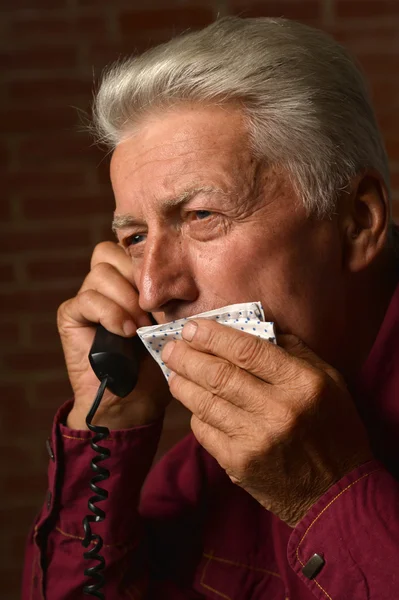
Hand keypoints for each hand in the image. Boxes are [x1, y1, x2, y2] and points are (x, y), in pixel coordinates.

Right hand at [57, 241, 170, 428]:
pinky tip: (125, 332)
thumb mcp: (172, 322)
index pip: (130, 247)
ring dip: (125, 299)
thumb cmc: (158, 362)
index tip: (169, 291)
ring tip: (139, 327)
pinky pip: (86, 299)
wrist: (134, 401)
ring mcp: (86, 299)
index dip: (148, 262)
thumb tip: (182, 273)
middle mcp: (104, 285)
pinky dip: (109, 313)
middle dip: (136, 278)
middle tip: (152, 309)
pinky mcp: (71, 316)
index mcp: (128, 280)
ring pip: (101, 273)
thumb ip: (168, 295)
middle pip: (111, 253)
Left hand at [162, 319, 372, 525]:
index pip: (247, 350)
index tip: (192, 327)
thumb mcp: (328, 380)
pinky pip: (204, 431)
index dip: (213, 336)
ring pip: (205, 402)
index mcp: (302, 383)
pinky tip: (192, 403)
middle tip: (170, 347)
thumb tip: (252, 328)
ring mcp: (256, 439)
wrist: (336, 492)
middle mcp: (278, 410)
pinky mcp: (239, 464)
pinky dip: (195, 413)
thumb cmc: (333, 427)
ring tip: (173, 370)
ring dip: (182, 383)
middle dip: (187, 357)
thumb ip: (293, 351)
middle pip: (219, 374)